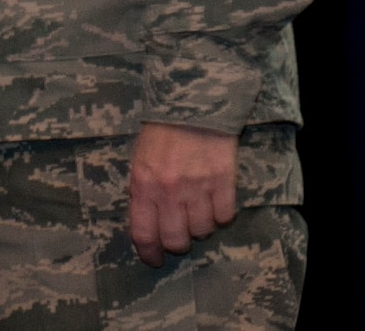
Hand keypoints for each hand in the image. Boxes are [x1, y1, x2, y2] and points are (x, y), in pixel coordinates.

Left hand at [127, 122, 237, 266]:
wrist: (192, 104)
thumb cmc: (160, 131)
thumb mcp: (139, 158)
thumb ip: (142, 190)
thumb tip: (147, 222)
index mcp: (143, 183)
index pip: (143, 232)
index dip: (149, 252)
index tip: (153, 259)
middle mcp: (169, 190)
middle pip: (176, 240)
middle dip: (176, 242)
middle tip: (179, 234)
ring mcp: (198, 187)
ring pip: (202, 231)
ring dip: (200, 226)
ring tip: (196, 207)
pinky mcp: (224, 182)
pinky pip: (225, 216)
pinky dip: (220, 214)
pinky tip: (214, 199)